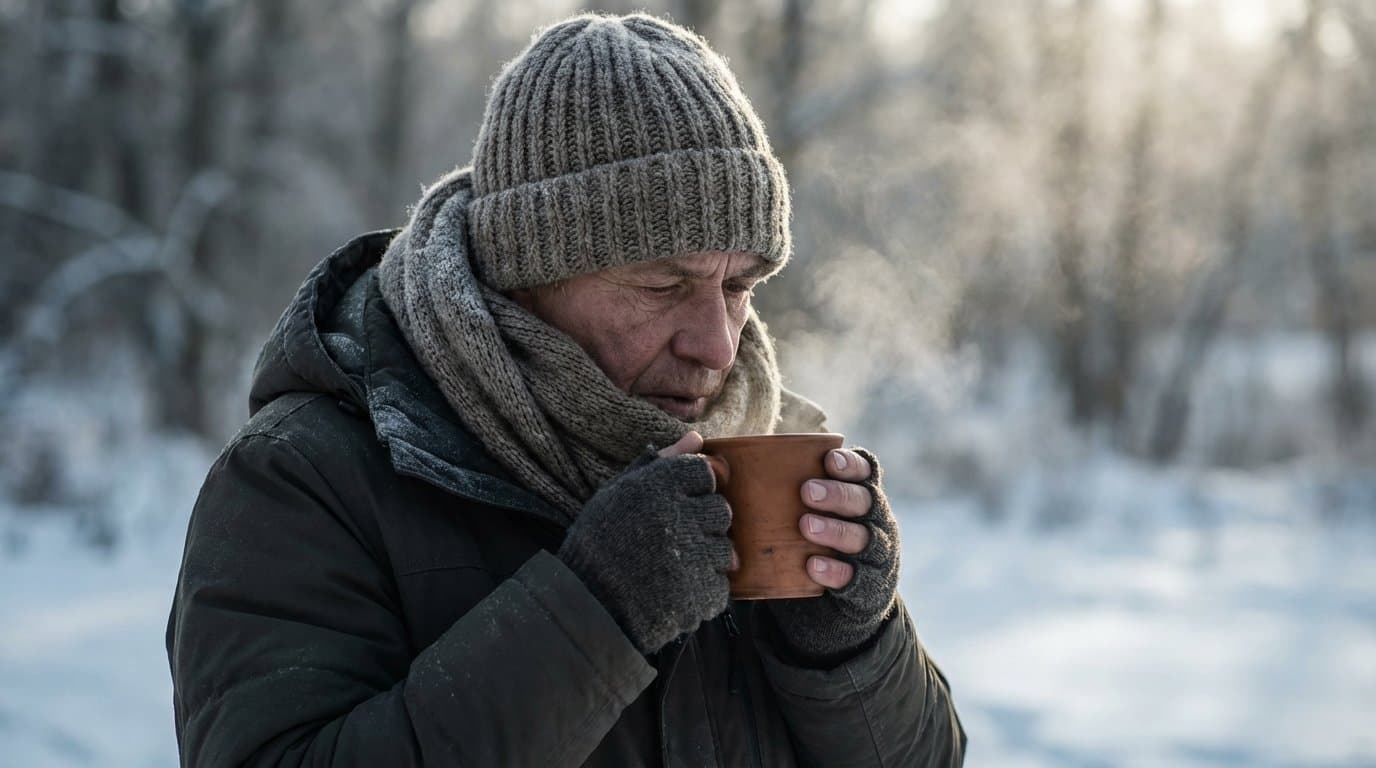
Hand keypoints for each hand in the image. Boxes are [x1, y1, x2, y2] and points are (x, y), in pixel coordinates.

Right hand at [558, 431, 735, 653]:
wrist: (585, 605)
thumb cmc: (598, 544)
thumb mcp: (618, 493)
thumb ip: (658, 464)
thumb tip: (696, 438)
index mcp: (657, 486)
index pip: (705, 472)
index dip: (694, 490)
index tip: (675, 505)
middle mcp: (678, 516)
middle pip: (721, 510)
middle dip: (703, 525)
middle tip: (674, 540)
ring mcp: (692, 557)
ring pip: (726, 551)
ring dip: (704, 560)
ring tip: (671, 569)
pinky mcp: (699, 594)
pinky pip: (720, 587)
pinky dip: (702, 592)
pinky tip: (674, 592)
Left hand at [764, 446, 899, 665]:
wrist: (836, 603)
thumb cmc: (811, 541)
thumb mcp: (805, 512)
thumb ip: (777, 488)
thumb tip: (713, 457)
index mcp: (860, 494)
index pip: (864, 471)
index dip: (850, 464)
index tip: (828, 459)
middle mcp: (875, 520)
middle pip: (865, 500)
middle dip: (838, 494)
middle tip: (807, 491)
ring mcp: (876, 554)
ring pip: (863, 538)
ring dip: (835, 530)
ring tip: (806, 526)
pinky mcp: (869, 587)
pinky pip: (856, 578)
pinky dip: (836, 571)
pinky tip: (813, 566)